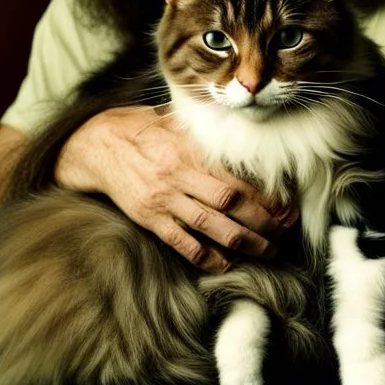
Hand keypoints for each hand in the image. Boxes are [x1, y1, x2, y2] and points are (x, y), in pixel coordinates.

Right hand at [54, 105, 296, 271]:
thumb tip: (243, 125)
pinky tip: (228, 263)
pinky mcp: (150, 219)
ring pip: (211, 227)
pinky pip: (183, 243)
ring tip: (267, 251)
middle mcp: (179, 175)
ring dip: (244, 243)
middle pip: (230, 204)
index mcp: (190, 150)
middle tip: (284, 233)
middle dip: (262, 222)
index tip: (286, 206)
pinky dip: (208, 257)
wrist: (98, 146)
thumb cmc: (143, 130)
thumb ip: (207, 129)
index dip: (265, 195)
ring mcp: (164, 200)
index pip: (236, 177)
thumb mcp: (176, 121)